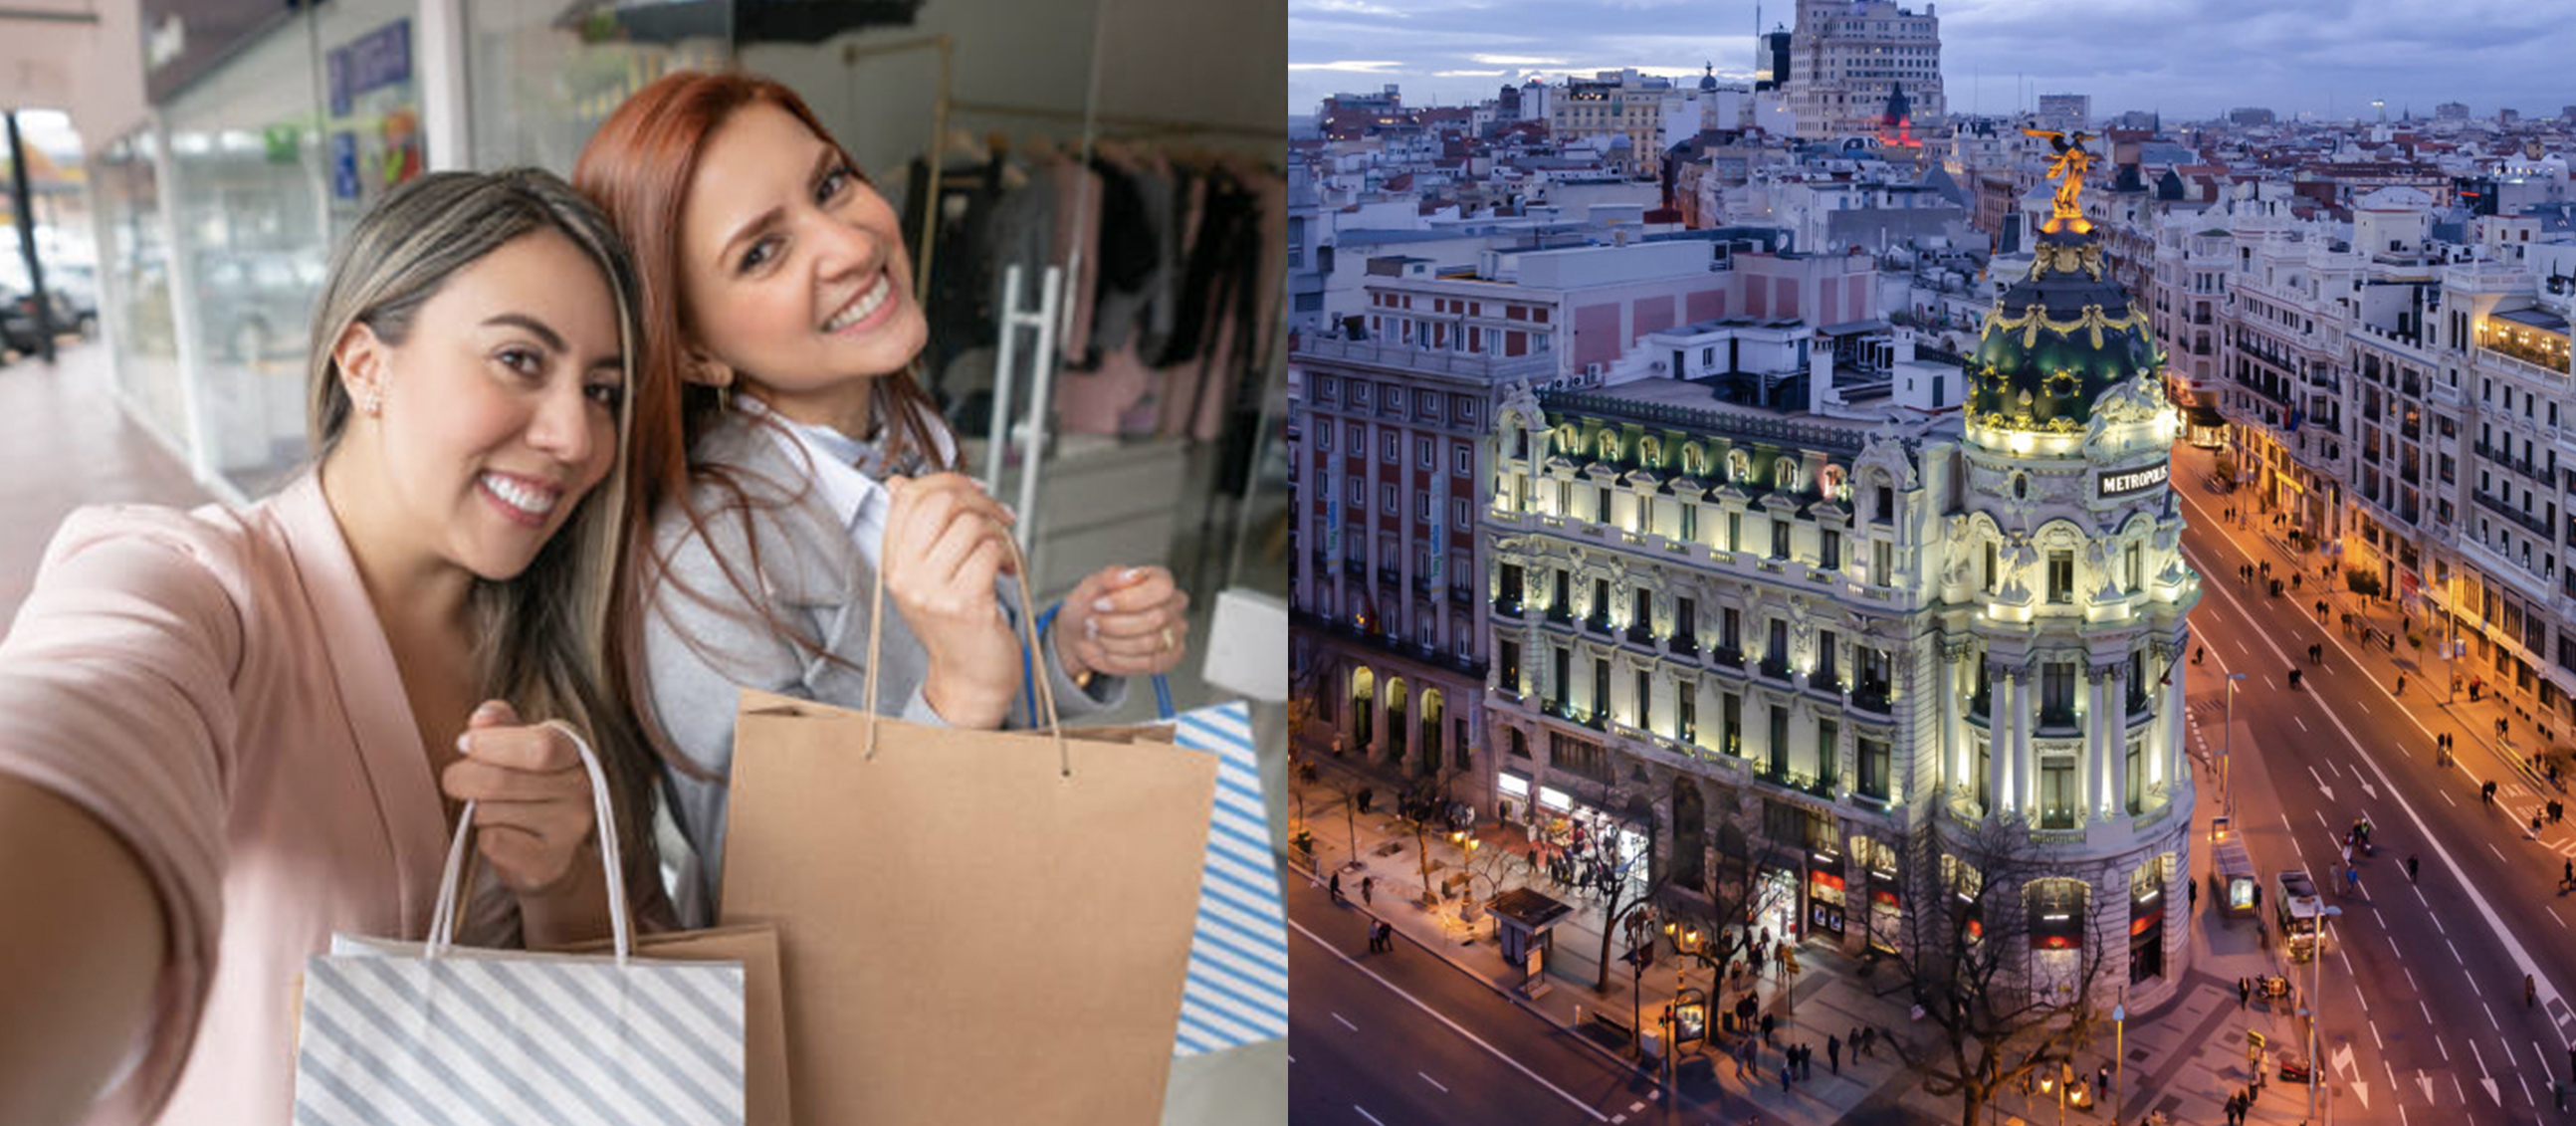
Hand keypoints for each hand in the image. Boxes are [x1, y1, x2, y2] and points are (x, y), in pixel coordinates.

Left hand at [441, 701, 597, 897]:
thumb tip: (483, 718)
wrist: (544, 847)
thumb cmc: (524, 785)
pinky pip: (494, 842)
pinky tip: (498, 832)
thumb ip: (499, 725)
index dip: (492, 744)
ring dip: (476, 810)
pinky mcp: (550, 861)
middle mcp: (582, 787)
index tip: (464, 744)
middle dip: (463, 778)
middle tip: (456, 780)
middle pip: (501, 780)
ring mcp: (571, 827)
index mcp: (575, 749)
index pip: (540, 746)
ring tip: (490, 810)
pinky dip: (482, 837)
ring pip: (491, 811)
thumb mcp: (515, 746)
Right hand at [883, 473, 1022, 727]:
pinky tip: (1006, 570)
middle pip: (940, 501)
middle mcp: (907, 576)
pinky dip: (1007, 554)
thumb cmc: (955, 626)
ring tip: (1000, 552)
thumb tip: (899, 483)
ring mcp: (933, 591)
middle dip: (979, 499)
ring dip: (997, 532)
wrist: (969, 678)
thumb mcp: (925, 575)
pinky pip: (990, 551)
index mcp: (894, 563)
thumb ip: (916, 531)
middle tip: (998, 515)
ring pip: (971, 524)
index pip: (908, 496)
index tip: (974, 490)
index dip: (947, 481)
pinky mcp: (965, 604)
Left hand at [1055, 565, 1189, 681]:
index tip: (1100, 604)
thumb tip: (1131, 575)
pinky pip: (1149, 664)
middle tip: (1093, 622)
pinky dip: (1121, 659)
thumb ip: (1111, 576)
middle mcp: (1173, 605)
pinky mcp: (1168, 657)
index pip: (1161, 588)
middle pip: (1156, 618)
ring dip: (1114, 642)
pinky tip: (1109, 650)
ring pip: (1150, 643)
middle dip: (1115, 624)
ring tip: (1099, 636)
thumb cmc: (1092, 606)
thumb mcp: (1092, 585)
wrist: (1083, 633)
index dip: (1128, 599)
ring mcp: (1173, 632)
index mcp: (1160, 580)